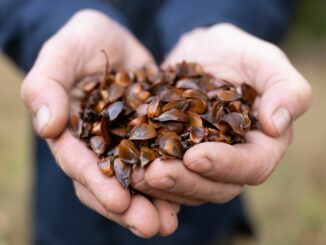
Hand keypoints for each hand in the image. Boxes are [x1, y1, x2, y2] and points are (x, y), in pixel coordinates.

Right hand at [20, 10, 178, 236]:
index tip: (120, 201)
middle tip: (151, 227)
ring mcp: (124, 145)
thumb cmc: (84, 40)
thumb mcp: (63, 52)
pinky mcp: (149, 138)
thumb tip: (47, 126)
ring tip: (169, 223)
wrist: (116, 39)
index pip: (80, 163)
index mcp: (72, 133)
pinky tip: (185, 200)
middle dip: (128, 207)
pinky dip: (170, 183)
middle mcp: (97, 147)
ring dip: (152, 204)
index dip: (97, 183)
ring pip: (135, 181)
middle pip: (108, 183)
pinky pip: (158, 164)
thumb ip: (48, 84)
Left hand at [132, 24, 311, 203]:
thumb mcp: (264, 61)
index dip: (225, 166)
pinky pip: (164, 176)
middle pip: (216, 187)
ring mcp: (202, 164)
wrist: (201, 54)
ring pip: (187, 188)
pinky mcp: (176, 158)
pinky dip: (146, 176)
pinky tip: (128, 169)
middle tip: (155, 173)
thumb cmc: (236, 54)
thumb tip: (277, 125)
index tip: (196, 157)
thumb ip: (285, 89)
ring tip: (136, 174)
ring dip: (162, 187)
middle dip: (185, 182)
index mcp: (261, 145)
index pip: (252, 167)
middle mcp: (233, 162)